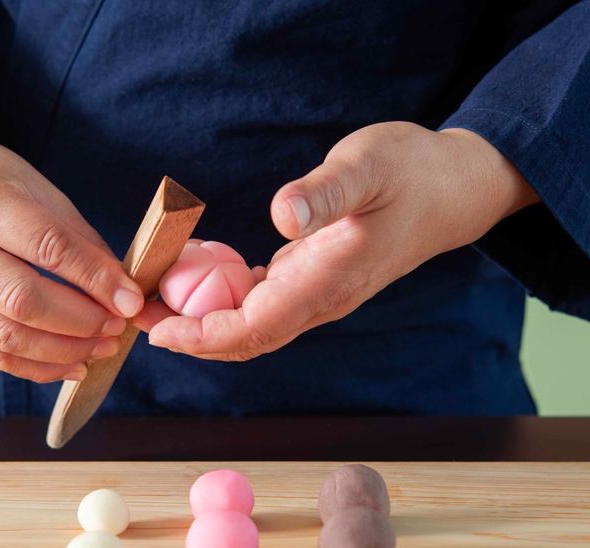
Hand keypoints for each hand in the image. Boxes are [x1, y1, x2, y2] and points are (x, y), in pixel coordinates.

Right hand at [0, 96, 145, 381]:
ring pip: (6, 336)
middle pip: (22, 300)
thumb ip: (79, 240)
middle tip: (119, 326)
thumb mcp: (38, 189)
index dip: (94, 279)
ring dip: (64, 351)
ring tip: (103, 347)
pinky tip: (73, 364)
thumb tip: (121, 291)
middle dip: (81, 322)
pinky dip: (37, 366)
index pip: (46, 247)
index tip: (132, 301)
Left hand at [133, 122, 538, 359]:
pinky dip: (224, 301)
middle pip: (247, 339)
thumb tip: (282, 216)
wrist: (451, 192)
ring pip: (252, 327)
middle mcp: (321, 299)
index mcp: (329, 279)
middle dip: (190, 337)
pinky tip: (199, 276)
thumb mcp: (369, 166)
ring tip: (156, 298)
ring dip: (203, 323)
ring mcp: (318, 295)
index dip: (204, 336)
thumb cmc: (411, 172)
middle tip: (138, 314)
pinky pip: (262, 305)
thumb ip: (327, 192)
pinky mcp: (314, 282)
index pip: (256, 327)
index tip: (159, 329)